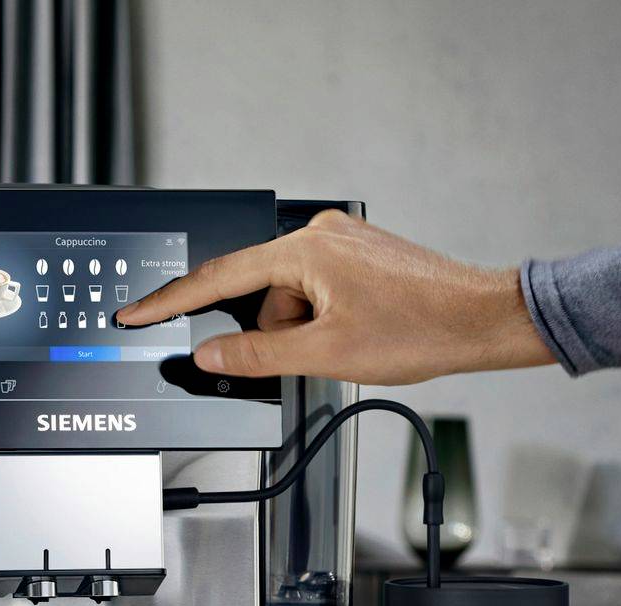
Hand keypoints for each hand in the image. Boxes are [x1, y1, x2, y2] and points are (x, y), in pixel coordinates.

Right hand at [114, 210, 553, 384]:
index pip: (218, 278)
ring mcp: (343, 241)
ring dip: (304, 330)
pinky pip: (316, 291)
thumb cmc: (421, 330)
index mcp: (305, 250)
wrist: (484, 320)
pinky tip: (360, 333)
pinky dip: (324, 319)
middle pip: (260, 293)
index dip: (171, 301)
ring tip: (352, 344)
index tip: (136, 312)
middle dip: (275, 333)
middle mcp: (321, 234)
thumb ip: (257, 356)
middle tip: (317, 354)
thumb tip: (211, 355)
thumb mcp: (326, 355)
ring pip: (290, 298)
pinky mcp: (360, 254)